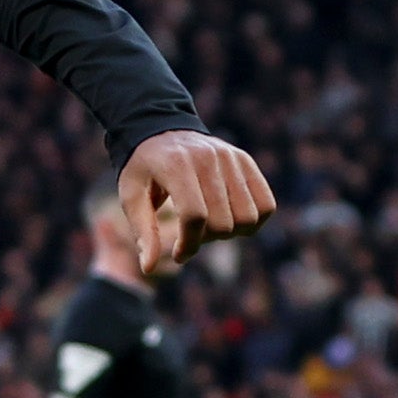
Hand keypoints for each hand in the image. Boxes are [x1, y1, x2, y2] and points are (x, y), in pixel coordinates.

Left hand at [119, 130, 276, 271]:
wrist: (161, 129)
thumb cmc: (143, 168)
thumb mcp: (131, 195)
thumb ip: (143, 230)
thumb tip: (149, 268)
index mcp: (177, 165)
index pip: (195, 216)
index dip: (189, 244)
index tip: (179, 253)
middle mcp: (209, 158)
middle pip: (223, 222)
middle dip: (206, 240)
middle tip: (190, 233)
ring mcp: (231, 157)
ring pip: (248, 217)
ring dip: (230, 232)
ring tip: (209, 223)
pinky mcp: (245, 161)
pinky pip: (266, 204)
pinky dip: (252, 220)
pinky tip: (229, 216)